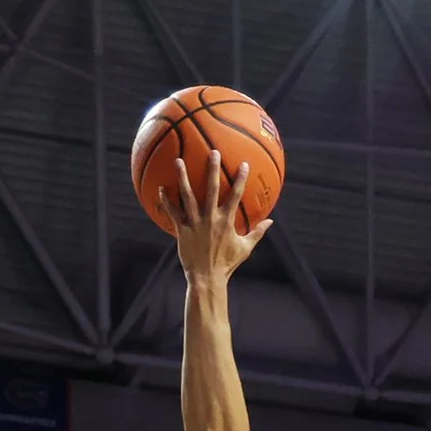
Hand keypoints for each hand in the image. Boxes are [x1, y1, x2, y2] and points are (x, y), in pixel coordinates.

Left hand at [162, 153, 270, 283]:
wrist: (207, 278)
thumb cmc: (227, 264)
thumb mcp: (245, 248)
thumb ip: (257, 233)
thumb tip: (270, 222)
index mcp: (226, 221)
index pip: (235, 196)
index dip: (240, 179)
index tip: (243, 164)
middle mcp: (210, 219)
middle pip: (211, 189)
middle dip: (212, 170)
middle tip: (212, 152)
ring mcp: (195, 223)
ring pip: (188, 197)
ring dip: (183, 178)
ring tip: (178, 161)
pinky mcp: (182, 231)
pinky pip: (173, 212)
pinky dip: (166, 201)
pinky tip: (160, 188)